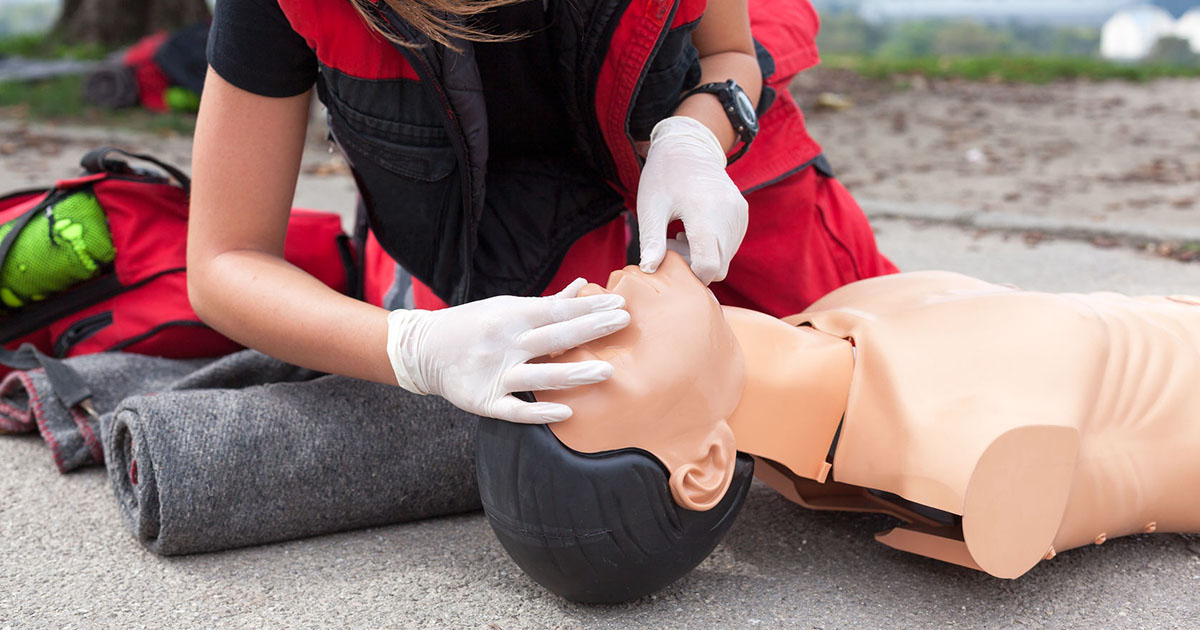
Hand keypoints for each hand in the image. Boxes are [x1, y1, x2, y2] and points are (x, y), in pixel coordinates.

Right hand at [385, 279, 629, 423]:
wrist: (423, 349)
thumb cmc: (473, 325)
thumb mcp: (505, 307)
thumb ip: (546, 303)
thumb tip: (581, 287)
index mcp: (511, 316)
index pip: (558, 310)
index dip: (589, 307)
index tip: (619, 305)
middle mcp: (505, 343)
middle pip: (553, 337)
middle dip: (590, 328)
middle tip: (623, 323)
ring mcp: (495, 373)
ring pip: (539, 375)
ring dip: (573, 373)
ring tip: (607, 370)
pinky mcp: (485, 400)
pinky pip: (515, 409)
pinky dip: (539, 412)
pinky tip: (566, 412)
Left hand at [636, 116, 748, 284]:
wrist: (689, 146)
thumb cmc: (664, 176)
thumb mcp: (651, 207)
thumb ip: (651, 240)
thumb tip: (649, 269)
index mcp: (705, 211)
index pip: (709, 265)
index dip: (690, 273)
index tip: (670, 259)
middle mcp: (729, 214)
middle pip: (718, 266)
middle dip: (694, 265)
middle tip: (670, 243)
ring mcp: (739, 214)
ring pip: (726, 258)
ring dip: (703, 256)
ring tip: (680, 234)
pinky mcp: (742, 214)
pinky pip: (730, 246)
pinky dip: (713, 246)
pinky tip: (694, 230)